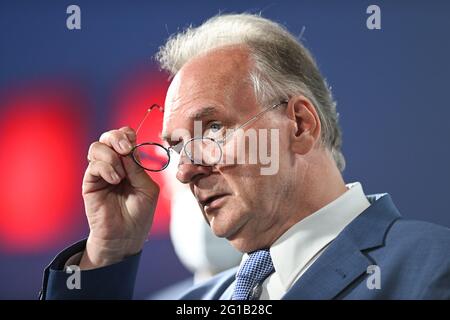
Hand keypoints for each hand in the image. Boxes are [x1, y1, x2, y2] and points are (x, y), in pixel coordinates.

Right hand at [80, 127, 158, 268]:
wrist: (125, 236)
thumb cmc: (140, 214)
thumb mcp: (147, 189)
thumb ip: (138, 169)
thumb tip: (127, 150)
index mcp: (130, 163)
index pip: (125, 137)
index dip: (127, 134)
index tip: (133, 143)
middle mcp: (114, 164)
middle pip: (109, 137)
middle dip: (117, 137)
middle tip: (126, 149)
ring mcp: (101, 172)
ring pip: (98, 147)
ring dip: (111, 155)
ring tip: (121, 175)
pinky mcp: (90, 182)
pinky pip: (94, 165)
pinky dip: (106, 167)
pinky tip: (114, 180)